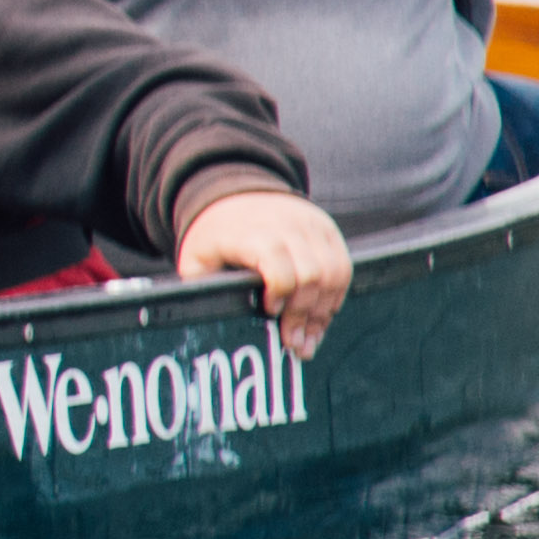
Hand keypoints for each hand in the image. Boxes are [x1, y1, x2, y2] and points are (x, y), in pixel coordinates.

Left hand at [177, 184, 351, 357]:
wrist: (233, 193)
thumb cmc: (214, 234)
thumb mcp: (195, 257)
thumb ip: (203, 286)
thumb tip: (216, 321)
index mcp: (249, 231)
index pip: (276, 262)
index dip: (279, 292)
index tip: (271, 314)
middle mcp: (285, 224)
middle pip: (311, 274)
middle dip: (305, 315)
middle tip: (296, 345)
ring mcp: (311, 225)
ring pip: (334, 273)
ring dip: (324, 312)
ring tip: (310, 339)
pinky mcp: (328, 230)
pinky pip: (343, 267)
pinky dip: (335, 297)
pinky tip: (321, 318)